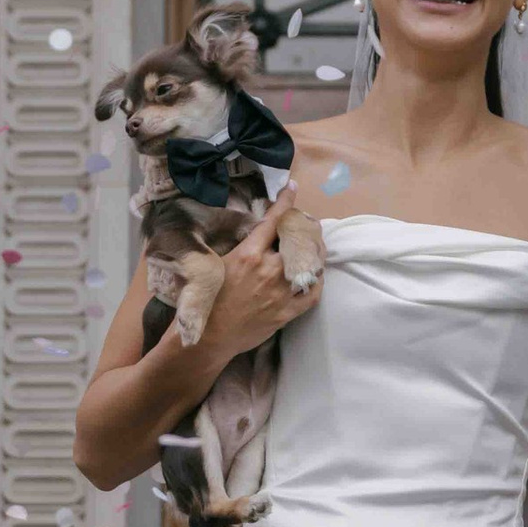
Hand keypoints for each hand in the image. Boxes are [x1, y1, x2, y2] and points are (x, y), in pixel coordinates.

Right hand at [179, 211, 320, 364]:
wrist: (211, 337)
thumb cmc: (210, 299)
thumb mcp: (220, 264)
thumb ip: (243, 247)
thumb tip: (259, 232)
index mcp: (250, 255)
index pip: (274, 221)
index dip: (286, 202)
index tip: (292, 189)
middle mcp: (269, 270)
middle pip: (298, 239)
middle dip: (305, 227)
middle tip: (306, 224)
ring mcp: (282, 292)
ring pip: (311, 264)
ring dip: (314, 252)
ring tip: (313, 247)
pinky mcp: (289, 312)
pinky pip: (314, 292)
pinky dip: (317, 280)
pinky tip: (314, 274)